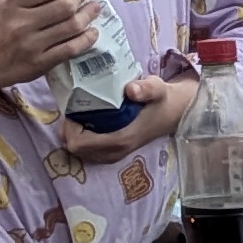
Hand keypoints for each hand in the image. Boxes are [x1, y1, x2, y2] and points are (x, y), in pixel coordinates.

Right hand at [0, 0, 101, 99]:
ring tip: (94, 8)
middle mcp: (22, 23)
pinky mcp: (40, 63)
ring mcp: (32, 45)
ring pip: (71, 26)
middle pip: (64, 6)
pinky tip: (92, 31)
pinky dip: (86, 39)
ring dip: (88, 15)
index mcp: (11, 4)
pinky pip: (71, 49)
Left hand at [62, 71, 196, 162]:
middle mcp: (115, 152)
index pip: (80, 144)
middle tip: (75, 109)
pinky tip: (87, 122)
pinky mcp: (114, 153)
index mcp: (121, 139)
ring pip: (80, 152)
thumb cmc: (161, 99)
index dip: (70, 127)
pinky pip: (88, 152)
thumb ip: (146, 88)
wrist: (173, 112)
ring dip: (74, 134)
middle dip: (69, 129)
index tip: (75, 108)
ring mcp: (114, 154)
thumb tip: (130, 89)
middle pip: (75, 150)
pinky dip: (81, 138)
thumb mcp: (157, 88)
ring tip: (80, 115)